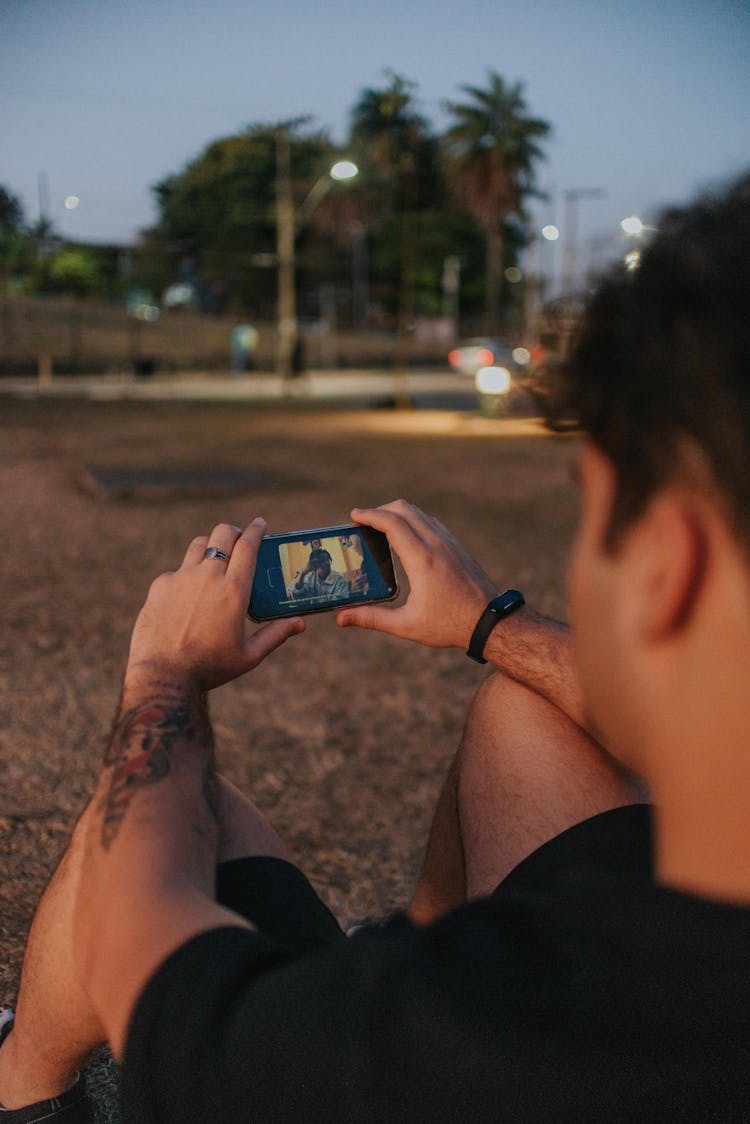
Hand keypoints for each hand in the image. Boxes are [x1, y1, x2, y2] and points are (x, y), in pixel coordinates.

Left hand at [126, 518, 304, 691]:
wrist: (164, 675)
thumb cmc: (210, 667)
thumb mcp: (249, 655)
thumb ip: (276, 635)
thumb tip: (301, 623)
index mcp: (234, 591)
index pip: (248, 546)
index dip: (256, 530)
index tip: (260, 523)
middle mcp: (208, 577)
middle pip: (222, 533)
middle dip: (233, 531)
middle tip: (238, 539)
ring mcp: (181, 578)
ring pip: (198, 545)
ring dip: (210, 546)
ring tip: (214, 561)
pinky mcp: (160, 585)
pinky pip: (177, 571)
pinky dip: (187, 575)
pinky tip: (188, 595)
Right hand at [337, 500, 496, 648]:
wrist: (492, 622)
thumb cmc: (450, 625)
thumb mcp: (407, 625)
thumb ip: (372, 619)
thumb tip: (341, 618)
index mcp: (422, 559)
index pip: (392, 522)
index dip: (369, 514)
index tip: (353, 515)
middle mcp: (436, 544)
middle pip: (404, 509)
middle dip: (380, 510)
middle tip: (363, 522)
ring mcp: (449, 543)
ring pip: (419, 513)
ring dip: (397, 514)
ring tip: (381, 529)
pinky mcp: (457, 547)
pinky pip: (431, 522)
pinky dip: (414, 521)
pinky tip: (407, 538)